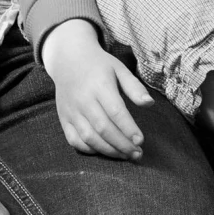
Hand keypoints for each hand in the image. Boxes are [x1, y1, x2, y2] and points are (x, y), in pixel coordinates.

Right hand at [41, 19, 153, 161]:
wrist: (67, 59)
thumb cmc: (99, 65)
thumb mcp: (119, 69)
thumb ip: (134, 87)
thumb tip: (150, 104)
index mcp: (99, 85)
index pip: (115, 111)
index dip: (128, 128)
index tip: (141, 140)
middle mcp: (83, 100)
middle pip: (103, 128)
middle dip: (122, 144)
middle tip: (138, 153)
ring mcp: (71, 111)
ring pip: (89, 138)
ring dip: (108, 151)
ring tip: (125, 155)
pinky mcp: (63, 119)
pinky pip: (74, 140)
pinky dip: (89, 150)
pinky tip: (105, 151)